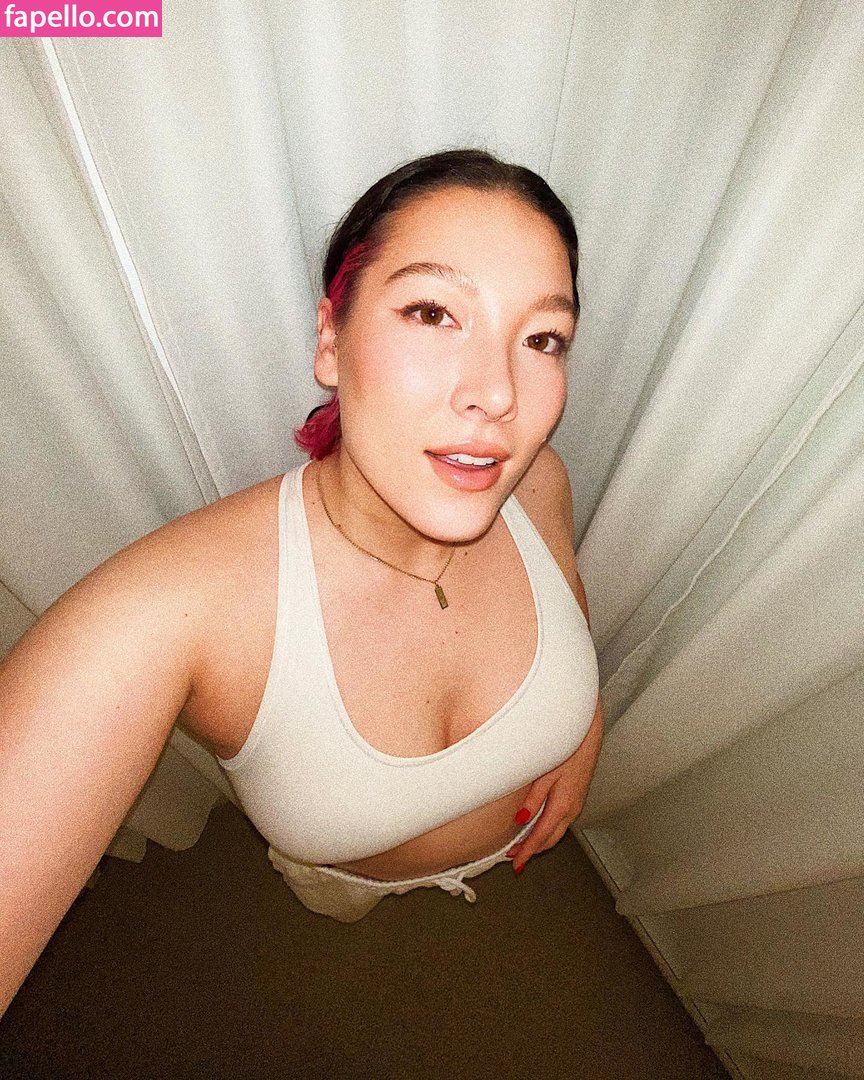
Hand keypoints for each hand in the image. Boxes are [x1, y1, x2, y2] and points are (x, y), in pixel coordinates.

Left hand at [506, 694, 602, 873]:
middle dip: (533, 850)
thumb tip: (520, 820)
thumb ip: (532, 798)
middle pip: (551, 838)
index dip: (527, 852)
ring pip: (557, 830)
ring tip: (524, 845)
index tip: (516, 863)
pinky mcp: (576, 793)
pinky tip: (539, 824)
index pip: (542, 836)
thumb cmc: (565, 744)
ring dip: (541, 840)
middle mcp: (572, 806)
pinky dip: (548, 827)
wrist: (584, 727)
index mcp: (564, 803)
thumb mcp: (544, 772)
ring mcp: (576, 800)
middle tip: (515, 859)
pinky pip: (561, 818)